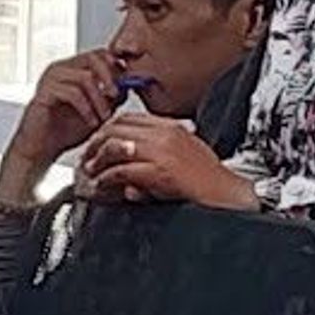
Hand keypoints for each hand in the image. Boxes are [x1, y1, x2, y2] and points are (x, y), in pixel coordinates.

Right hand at [1, 50, 123, 201]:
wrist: (41, 148)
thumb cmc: (66, 130)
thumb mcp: (97, 111)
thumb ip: (111, 96)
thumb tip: (128, 85)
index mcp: (73, 69)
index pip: (99, 54)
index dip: (116, 66)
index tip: (126, 85)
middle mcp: (60, 69)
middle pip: (93, 57)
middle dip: (110, 77)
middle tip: (117, 96)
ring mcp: (50, 79)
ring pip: (85, 77)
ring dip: (100, 99)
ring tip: (104, 117)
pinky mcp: (44, 93)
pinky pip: (72, 93)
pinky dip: (87, 109)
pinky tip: (91, 122)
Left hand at [77, 110, 256, 208]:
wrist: (228, 195)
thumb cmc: (208, 179)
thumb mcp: (183, 155)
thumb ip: (157, 153)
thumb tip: (133, 162)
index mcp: (170, 127)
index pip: (128, 118)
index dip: (106, 130)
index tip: (97, 142)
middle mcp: (165, 135)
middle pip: (116, 129)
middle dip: (96, 143)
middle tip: (87, 158)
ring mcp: (162, 152)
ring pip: (116, 147)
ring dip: (98, 160)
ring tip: (91, 172)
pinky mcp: (160, 172)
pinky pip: (123, 171)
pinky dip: (108, 178)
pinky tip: (104, 185)